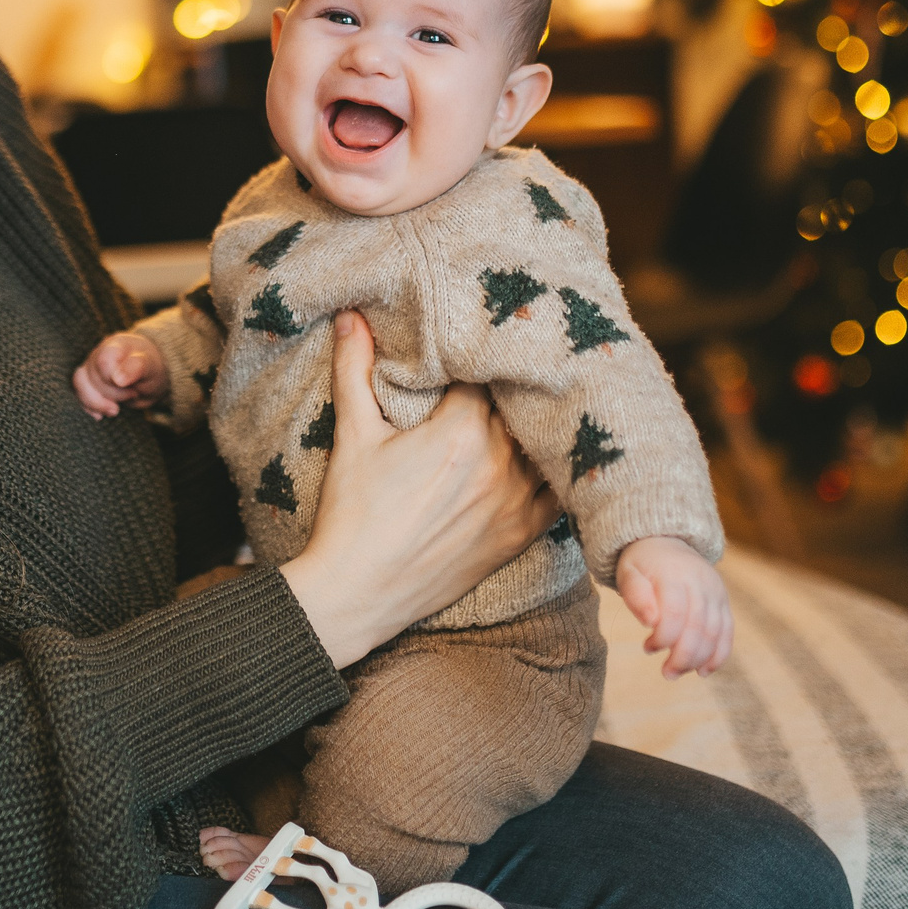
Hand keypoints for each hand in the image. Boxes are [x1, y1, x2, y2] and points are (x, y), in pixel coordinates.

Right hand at [72, 332, 168, 418]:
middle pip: (92, 377)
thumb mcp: (150, 367)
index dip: (113, 381)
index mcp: (115, 346)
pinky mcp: (88, 383)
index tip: (133, 390)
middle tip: (133, 394)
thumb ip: (136, 368)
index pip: (103, 362)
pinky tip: (100, 415)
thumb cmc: (150, 366)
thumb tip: (117, 379)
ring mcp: (90, 369)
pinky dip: (89, 407)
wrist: (149, 372)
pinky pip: (80, 395)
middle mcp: (98, 355)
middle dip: (113, 394)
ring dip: (95, 403)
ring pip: (79, 384)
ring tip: (115, 410)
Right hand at [280, 312, 556, 666]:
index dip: (482, 353)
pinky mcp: (519, 535)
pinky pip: (557, 493)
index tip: (478, 339)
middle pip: (521, 404)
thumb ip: (353, 369)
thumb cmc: (351, 514)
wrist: (357, 594)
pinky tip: (550, 456)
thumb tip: (350, 314)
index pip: (488, 371)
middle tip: (511, 361)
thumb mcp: (351, 436)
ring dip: (536, 424)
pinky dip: (554, 471)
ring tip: (536, 402)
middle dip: (512, 383)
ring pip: (545, 445)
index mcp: (462, 432)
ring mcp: (515, 503)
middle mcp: (499, 464)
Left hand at [615, 536, 731, 677]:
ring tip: (678, 672)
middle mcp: (701, 582)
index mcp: (674, 574)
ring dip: (698, 659)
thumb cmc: (643, 564)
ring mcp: (715, 591)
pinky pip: (728, 631)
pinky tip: (704, 671)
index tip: (647, 647)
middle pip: (698, 627)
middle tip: (666, 673)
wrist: (666, 542)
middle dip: (683, 657)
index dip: (664, 638)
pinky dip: (719, 654)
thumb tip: (651, 622)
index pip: (675, 613)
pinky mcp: (723, 600)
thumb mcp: (628, 573)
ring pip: (715, 632)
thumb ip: (635, 596)